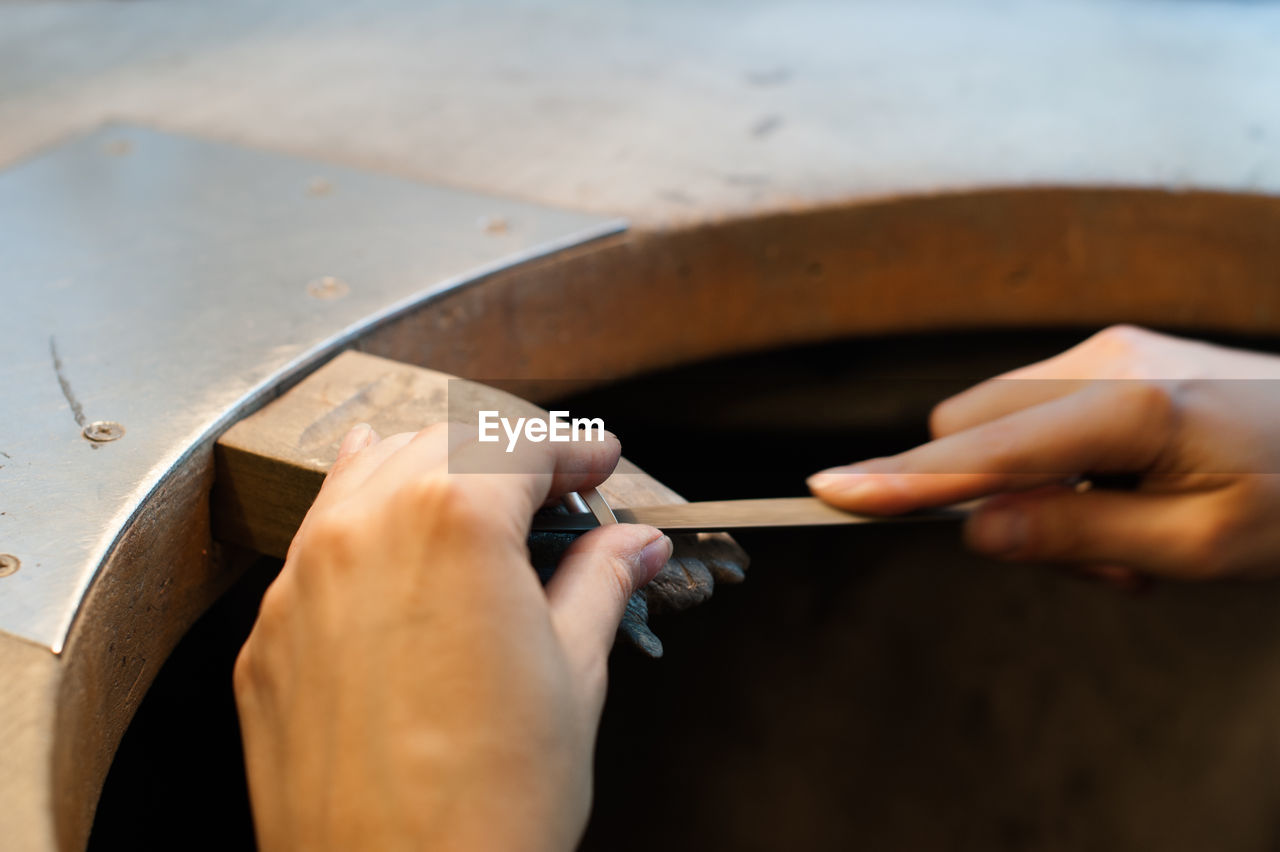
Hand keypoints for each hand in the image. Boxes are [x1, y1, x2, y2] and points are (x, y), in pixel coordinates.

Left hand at [234, 423, 671, 851]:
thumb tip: (632, 548)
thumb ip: (600, 585)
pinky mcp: (270, 636)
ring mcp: (303, 582)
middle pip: (444, 445)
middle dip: (507, 457)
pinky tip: (385, 527)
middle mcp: (366, 531)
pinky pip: (315, 544)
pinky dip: (360, 518)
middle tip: (557, 491)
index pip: (521, 447)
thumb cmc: (494, 803)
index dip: (573, 448)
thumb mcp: (574, 676)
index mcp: (454, 522)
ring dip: (429, 469)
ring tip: (473, 486)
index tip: (599, 462)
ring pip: (367, 478)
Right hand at [808, 325, 1279, 580]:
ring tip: (1126, 539)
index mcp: (1126, 406)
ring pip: (1000, 427)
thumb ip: (1076, 534)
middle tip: (1088, 561)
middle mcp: (1100, 361)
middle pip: (971, 430)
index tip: (827, 494)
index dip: (902, 481)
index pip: (982, 451)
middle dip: (989, 501)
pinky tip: (1126, 498)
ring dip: (1030, 491)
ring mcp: (1105, 351)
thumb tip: (972, 531)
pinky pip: (1038, 416)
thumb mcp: (1198, 545)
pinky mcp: (1114, 357)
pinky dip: (1057, 468)